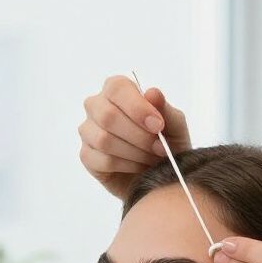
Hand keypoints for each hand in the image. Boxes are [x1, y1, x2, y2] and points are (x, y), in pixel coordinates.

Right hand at [78, 76, 191, 200]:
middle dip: (139, 136)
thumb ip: (165, 109)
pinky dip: (126, 166)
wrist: (161, 174)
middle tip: (159, 148)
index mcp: (117, 90)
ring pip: (103, 140)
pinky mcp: (87, 155)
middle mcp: (97, 106)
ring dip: (135, 153)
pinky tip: (138, 166)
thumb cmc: (167, 143)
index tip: (158, 126)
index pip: (117, 88)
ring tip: (151, 158)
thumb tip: (152, 92)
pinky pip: (102, 160)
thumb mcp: (175, 126)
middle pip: (108, 116)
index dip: (137, 107)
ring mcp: (88, 131)